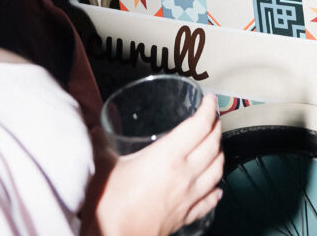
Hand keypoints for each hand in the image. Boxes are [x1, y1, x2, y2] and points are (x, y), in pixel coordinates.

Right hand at [85, 94, 222, 235]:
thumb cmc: (110, 205)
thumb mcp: (103, 165)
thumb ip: (101, 142)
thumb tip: (96, 130)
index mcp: (168, 157)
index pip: (199, 126)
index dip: (208, 109)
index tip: (210, 99)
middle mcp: (185, 175)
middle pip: (213, 144)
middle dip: (216, 126)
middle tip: (213, 116)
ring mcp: (188, 198)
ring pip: (217, 170)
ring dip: (220, 154)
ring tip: (215, 144)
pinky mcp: (186, 217)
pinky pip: (209, 200)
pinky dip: (216, 190)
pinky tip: (216, 188)